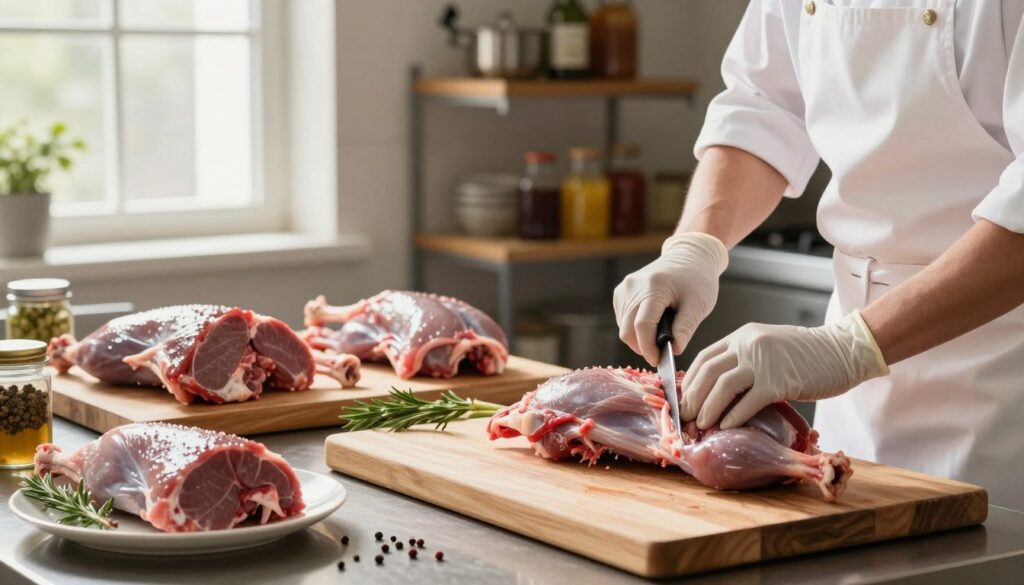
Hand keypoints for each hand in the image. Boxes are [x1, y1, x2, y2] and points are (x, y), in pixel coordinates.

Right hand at [614, 233, 728, 365]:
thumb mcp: (698, 305)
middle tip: (660, 353)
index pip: (642, 325)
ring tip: (660, 335)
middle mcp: (632, 286)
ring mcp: (624, 288)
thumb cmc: (697, 279)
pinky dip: (634, 328)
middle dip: (642, 347)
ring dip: (638, 338)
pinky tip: (652, 324)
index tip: (658, 361)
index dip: (648, 348)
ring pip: (623, 326)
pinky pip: (622, 319)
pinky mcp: (621, 291)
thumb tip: (673, 350)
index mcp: (653, 287)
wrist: (689, 256)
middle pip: (627, 330)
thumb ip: (685, 329)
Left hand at [681, 311, 889, 429]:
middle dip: (693, 398)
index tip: (683, 400)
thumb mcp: (767, 348)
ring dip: (708, 409)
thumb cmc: (806, 354)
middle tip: (686, 418)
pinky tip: (726, 427)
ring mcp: (763, 362)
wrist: (843, 350)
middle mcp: (748, 344)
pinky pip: (748, 402)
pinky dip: (734, 416)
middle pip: (708, 373)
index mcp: (742, 336)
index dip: (690, 382)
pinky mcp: (779, 382)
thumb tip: (717, 389)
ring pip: (723, 387)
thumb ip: (743, 361)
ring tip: (702, 425)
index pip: (704, 358)